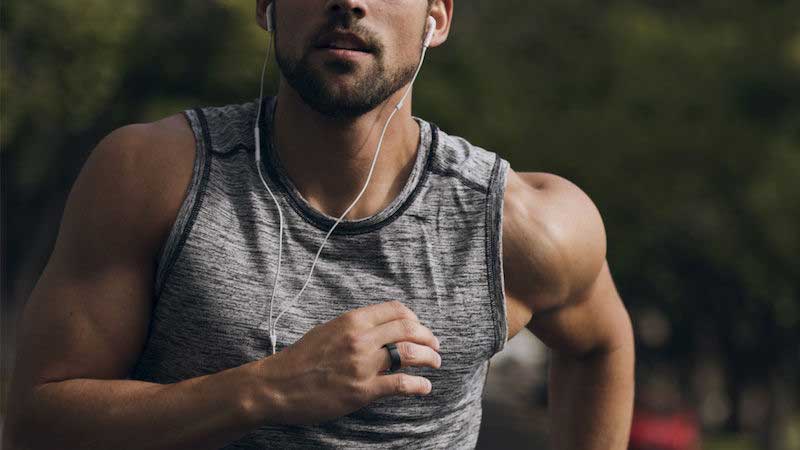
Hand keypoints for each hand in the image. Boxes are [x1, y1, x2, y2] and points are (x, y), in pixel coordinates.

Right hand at [256, 300, 441, 424]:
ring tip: (436, 363)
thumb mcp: (328, 330)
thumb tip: (382, 327)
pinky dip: (418, 385)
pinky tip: (424, 387)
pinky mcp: (362, 390)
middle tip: (435, 345)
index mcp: (352, 320)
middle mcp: (360, 339)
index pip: (396, 310)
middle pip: (409, 329)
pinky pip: (400, 384)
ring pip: (410, 354)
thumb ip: (356, 327)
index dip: (415, 318)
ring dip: (430, 358)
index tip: (419, 327)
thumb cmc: (301, 358)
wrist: (277, 385)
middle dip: (428, 337)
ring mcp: (362, 365)